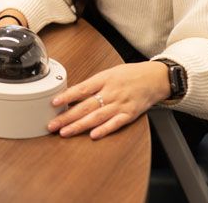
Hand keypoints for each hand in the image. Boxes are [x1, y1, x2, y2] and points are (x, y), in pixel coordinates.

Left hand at [47, 61, 170, 139]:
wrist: (155, 78)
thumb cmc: (130, 74)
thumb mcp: (109, 73)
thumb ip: (93, 84)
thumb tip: (72, 93)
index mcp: (104, 79)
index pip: (82, 88)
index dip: (67, 96)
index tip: (54, 102)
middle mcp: (111, 92)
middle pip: (86, 106)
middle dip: (67, 117)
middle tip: (52, 125)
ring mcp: (121, 104)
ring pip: (97, 117)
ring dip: (79, 126)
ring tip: (65, 132)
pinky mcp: (130, 114)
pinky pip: (116, 123)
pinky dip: (104, 129)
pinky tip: (93, 135)